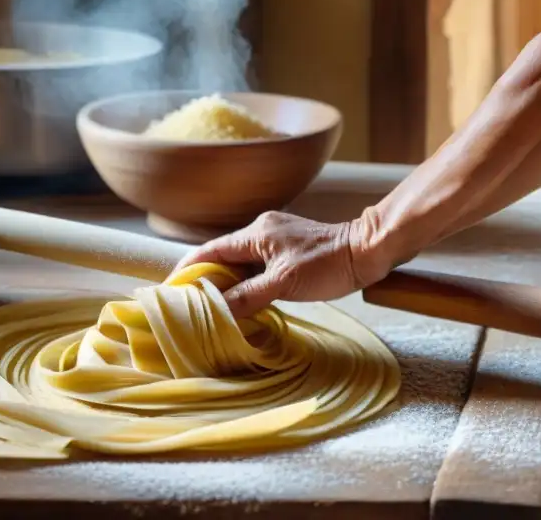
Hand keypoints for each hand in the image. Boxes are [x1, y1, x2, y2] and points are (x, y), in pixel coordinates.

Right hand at [171, 211, 381, 318]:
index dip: (189, 269)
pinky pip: (257, 267)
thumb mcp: (284, 283)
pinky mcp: (289, 252)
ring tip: (211, 308)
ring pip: (241, 264)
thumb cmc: (328, 263)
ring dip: (227, 283)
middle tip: (188, 305)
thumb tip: (216, 310)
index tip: (172, 288)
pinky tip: (244, 302)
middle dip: (205, 279)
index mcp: (255, 233)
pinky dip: (246, 283)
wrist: (368, 251)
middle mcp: (261, 231)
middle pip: (223, 257)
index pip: (210, 250)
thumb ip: (248, 296)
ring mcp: (276, 240)